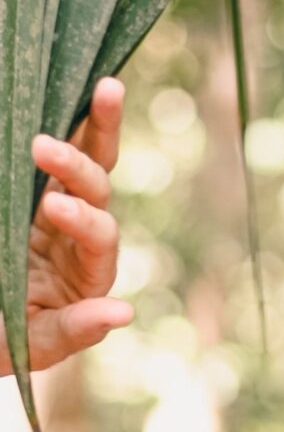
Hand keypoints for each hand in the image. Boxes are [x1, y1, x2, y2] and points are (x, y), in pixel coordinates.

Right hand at [0, 77, 132, 377]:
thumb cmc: (4, 338)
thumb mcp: (34, 342)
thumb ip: (74, 329)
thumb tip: (125, 313)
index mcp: (88, 272)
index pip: (100, 239)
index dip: (84, 222)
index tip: (54, 208)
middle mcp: (79, 234)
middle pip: (97, 191)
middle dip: (78, 167)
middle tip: (42, 145)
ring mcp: (53, 206)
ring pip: (85, 161)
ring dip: (96, 126)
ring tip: (107, 88)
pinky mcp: (27, 189)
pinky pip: (49, 155)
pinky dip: (69, 122)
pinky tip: (68, 88)